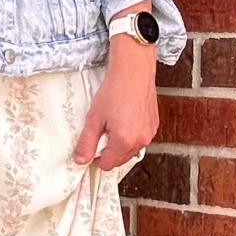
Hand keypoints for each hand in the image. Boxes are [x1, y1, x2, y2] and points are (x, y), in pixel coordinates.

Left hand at [73, 45, 158, 171]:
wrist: (133, 71)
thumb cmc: (114, 91)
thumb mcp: (94, 118)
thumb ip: (86, 142)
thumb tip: (81, 160)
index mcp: (124, 142)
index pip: (108, 164)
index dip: (96, 158)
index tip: (92, 146)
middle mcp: (140, 141)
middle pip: (120, 160)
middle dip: (109, 151)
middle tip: (101, 132)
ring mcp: (150, 133)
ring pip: (131, 150)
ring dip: (121, 144)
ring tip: (113, 124)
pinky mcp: (154, 125)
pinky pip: (140, 138)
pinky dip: (132, 135)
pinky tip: (124, 119)